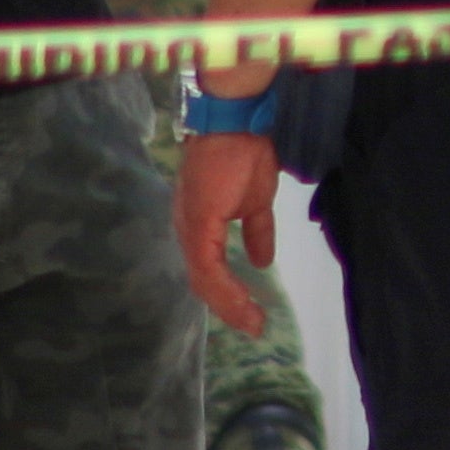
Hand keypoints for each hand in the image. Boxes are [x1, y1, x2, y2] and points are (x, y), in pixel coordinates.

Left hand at [176, 129, 279, 332]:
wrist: (239, 123)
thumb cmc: (245, 153)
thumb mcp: (256, 202)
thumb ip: (256, 232)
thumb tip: (262, 261)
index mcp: (198, 224)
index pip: (208, 269)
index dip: (228, 294)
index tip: (252, 315)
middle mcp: (187, 229)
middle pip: (203, 280)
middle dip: (229, 307)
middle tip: (254, 326)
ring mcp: (190, 227)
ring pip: (204, 279)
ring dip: (230, 304)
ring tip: (253, 322)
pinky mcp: (198, 224)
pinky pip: (209, 267)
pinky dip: (228, 289)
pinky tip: (245, 303)